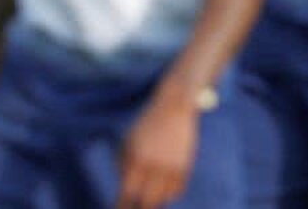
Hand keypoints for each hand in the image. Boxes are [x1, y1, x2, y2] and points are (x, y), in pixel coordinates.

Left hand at [116, 87, 200, 208]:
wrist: (174, 107)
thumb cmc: (146, 125)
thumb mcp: (128, 140)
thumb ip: (124, 164)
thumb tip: (125, 189)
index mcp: (136, 157)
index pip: (127, 191)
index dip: (121, 205)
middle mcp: (155, 165)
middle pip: (147, 201)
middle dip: (139, 207)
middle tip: (134, 207)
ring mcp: (172, 168)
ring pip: (163, 198)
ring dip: (155, 200)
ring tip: (148, 198)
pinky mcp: (186, 168)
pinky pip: (177, 191)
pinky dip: (169, 194)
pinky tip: (161, 192)